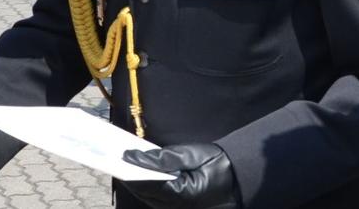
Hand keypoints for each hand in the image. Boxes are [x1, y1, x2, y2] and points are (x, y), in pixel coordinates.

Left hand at [121, 143, 239, 208]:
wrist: (239, 179)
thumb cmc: (219, 164)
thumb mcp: (192, 155)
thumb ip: (164, 158)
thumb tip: (137, 157)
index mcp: (183, 194)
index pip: (149, 184)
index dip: (133, 171)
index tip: (122, 157)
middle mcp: (179, 207)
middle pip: (146, 194)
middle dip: (131, 178)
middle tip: (119, 159)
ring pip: (149, 199)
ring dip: (138, 184)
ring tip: (127, 166)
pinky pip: (158, 201)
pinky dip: (148, 189)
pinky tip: (142, 177)